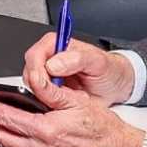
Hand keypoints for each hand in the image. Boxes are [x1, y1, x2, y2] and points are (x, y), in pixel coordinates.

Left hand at [0, 89, 146, 146]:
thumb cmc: (107, 131)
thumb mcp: (79, 101)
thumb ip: (51, 91)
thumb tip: (33, 80)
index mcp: (47, 130)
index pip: (6, 117)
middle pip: (2, 136)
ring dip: (4, 133)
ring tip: (4, 119)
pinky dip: (19, 144)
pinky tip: (25, 134)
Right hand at [19, 31, 135, 105]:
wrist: (117, 86)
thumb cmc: (108, 70)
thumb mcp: (97, 62)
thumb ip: (76, 59)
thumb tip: (52, 65)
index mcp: (55, 44)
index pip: (34, 55)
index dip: (36, 71)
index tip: (43, 83)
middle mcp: (48, 58)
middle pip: (30, 72)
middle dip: (41, 86)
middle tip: (59, 94)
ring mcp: (48, 76)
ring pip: (33, 87)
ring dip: (47, 96)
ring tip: (69, 96)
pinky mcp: (50, 91)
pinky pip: (42, 98)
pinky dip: (51, 103)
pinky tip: (66, 102)